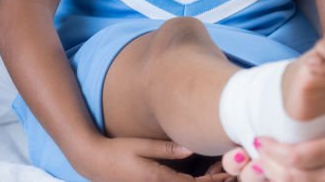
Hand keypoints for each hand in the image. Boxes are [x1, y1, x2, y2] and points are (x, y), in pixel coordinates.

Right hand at [73, 136, 219, 181]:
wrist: (93, 162)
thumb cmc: (117, 151)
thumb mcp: (142, 146)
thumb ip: (167, 149)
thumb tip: (191, 146)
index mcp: (157, 180)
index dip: (213, 181)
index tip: (228, 174)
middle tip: (230, 174)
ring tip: (221, 174)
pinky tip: (201, 176)